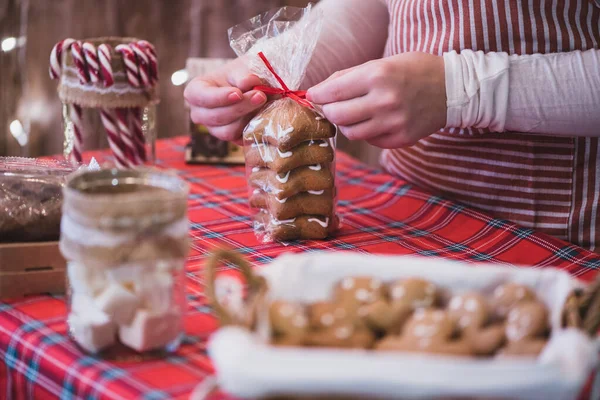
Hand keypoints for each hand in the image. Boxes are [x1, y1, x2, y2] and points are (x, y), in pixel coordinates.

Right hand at [184, 57, 266, 141]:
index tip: (238, 93)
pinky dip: (253, 128)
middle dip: (240, 107)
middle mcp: (200, 113)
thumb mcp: (242, 67)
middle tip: (260, 95)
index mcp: (196, 91)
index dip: (218, 97)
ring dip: (248, 117)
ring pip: (228, 131)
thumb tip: (248, 82)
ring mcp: (214, 128)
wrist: (257, 85)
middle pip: (216, 116)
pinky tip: (263, 114)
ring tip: (263, 103)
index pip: (199, 97)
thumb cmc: (243, 73)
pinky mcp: (231, 138)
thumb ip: (244, 74)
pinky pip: (240, 139)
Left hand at [306, 53, 445, 147]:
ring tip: (355, 113)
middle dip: (330, 111)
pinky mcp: (401, 139)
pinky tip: (375, 121)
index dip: (318, 95)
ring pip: (351, 133)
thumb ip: (349, 77)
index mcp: (377, 76)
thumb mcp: (382, 62)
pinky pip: (370, 141)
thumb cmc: (413, 70)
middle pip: (337, 116)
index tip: (314, 95)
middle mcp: (384, 101)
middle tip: (333, 106)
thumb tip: (318, 91)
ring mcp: (394, 123)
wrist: (453, 89)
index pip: (333, 92)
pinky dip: (367, 132)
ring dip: (347, 124)